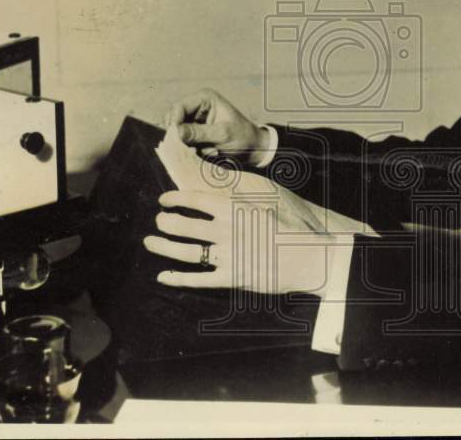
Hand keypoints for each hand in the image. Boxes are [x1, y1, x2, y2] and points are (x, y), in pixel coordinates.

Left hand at [143, 189, 337, 296]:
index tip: (163, 200)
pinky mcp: (231, 278)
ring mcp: (226, 255)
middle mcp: (225, 230)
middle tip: (158, 222)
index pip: (193, 199)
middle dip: (165, 222)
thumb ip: (243, 192)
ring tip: (150, 243)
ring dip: (163, 247)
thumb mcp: (269, 198)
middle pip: (182, 224)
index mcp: (233, 207)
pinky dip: (177, 279)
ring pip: (184, 251)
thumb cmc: (293, 225)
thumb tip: (221, 181)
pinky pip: (197, 279)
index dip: (174, 198)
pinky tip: (163, 276)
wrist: (310, 256)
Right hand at [164, 88, 271, 166]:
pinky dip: (191, 148)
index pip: (179, 107)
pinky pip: (184, 141)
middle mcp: (197, 106)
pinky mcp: (195, 132)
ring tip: (203, 150)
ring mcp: (195, 120)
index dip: (174, 122)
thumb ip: (198, 133)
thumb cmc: (243, 138)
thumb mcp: (222, 135)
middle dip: (180, 134)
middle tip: (190, 147)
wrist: (254, 149)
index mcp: (205, 98)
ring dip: (187, 143)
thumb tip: (175, 132)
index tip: (176, 139)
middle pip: (174, 119)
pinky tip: (206, 151)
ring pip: (177, 132)